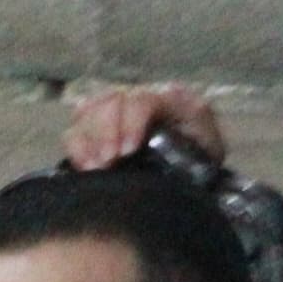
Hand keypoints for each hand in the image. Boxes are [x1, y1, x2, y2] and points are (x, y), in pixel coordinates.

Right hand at [61, 84, 225, 171]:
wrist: (190, 183)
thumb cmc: (200, 163)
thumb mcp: (209, 140)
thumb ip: (198, 119)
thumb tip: (173, 98)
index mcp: (165, 99)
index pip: (141, 99)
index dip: (131, 121)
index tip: (128, 150)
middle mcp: (135, 101)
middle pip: (110, 101)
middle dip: (107, 130)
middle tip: (110, 160)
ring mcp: (112, 117)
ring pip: (88, 111)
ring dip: (90, 139)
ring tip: (98, 166)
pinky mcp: (93, 137)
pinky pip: (74, 133)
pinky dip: (77, 148)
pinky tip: (87, 167)